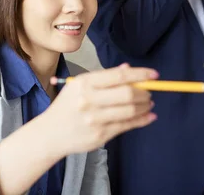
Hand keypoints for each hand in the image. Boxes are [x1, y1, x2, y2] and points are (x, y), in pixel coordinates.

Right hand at [42, 63, 157, 156]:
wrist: (50, 133)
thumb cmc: (67, 106)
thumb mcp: (79, 86)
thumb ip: (104, 78)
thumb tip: (128, 68)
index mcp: (84, 83)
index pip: (119, 76)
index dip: (140, 74)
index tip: (153, 75)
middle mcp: (89, 100)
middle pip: (127, 94)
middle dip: (144, 92)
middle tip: (149, 92)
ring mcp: (95, 119)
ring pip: (130, 111)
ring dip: (145, 106)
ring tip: (148, 103)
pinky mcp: (100, 135)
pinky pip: (127, 126)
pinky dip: (142, 120)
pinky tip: (148, 116)